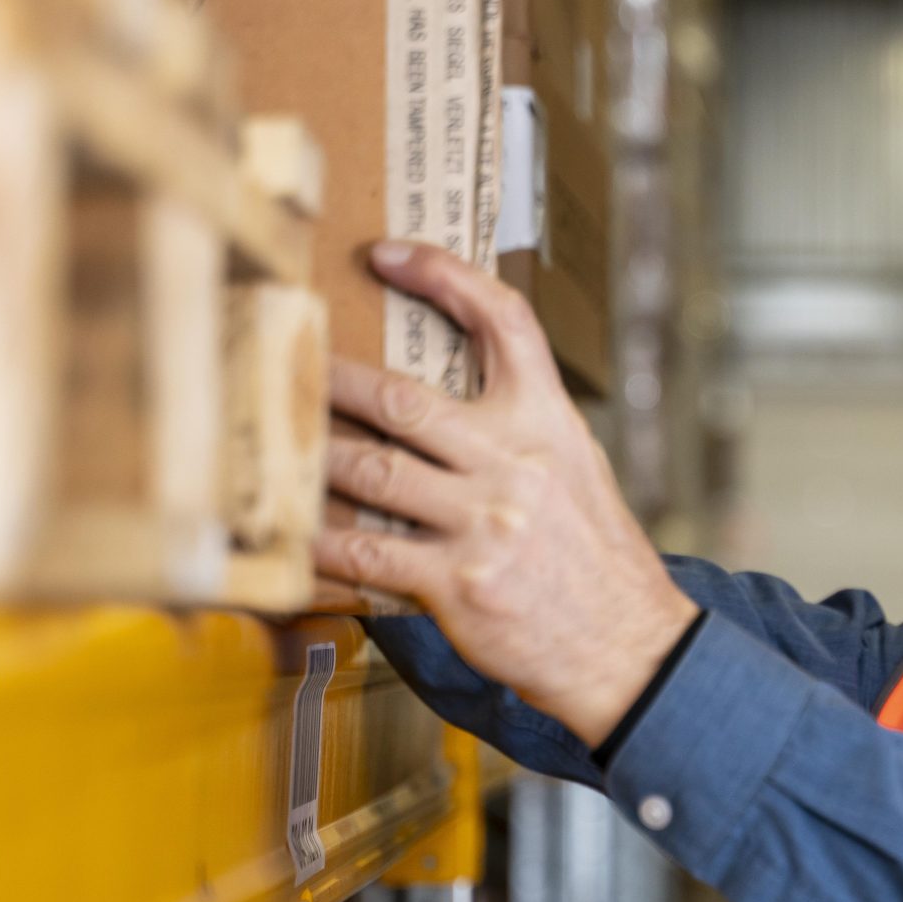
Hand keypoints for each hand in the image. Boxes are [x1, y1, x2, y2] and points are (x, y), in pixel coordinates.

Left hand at [317, 240, 699, 747]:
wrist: (630, 647)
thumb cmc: (596, 559)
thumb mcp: (576, 469)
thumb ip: (520, 429)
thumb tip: (446, 398)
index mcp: (548, 423)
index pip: (503, 321)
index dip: (443, 276)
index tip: (389, 254)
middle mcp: (515, 463)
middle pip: (403, 399)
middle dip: (333, 376)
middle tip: (284, 355)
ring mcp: (483, 524)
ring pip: (371, 472)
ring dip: (311, 454)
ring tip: (272, 436)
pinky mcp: (456, 584)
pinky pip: (367, 554)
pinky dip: (320, 543)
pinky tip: (289, 532)